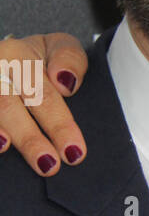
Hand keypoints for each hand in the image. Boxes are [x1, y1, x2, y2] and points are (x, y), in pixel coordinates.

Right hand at [0, 33, 89, 173]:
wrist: (7, 57)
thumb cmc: (40, 59)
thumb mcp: (60, 49)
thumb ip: (70, 59)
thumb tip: (65, 82)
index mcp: (18, 54)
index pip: (42, 94)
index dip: (59, 124)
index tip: (74, 152)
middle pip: (9, 106)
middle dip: (30, 138)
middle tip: (49, 166)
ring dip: (0, 134)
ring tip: (10, 151)